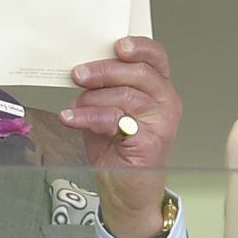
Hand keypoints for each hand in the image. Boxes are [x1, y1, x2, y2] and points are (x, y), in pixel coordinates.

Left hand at [59, 36, 181, 237]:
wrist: (126, 192)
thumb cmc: (118, 149)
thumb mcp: (109, 109)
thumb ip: (104, 88)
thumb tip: (81, 69)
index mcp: (159, 89)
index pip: (157, 57)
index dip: (139, 47)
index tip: (117, 46)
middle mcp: (166, 102)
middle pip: (139, 72)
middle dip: (104, 70)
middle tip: (78, 74)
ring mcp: (162, 123)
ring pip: (126, 95)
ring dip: (92, 98)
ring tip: (74, 107)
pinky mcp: (151, 142)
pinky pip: (116, 119)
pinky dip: (88, 117)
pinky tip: (71, 118)